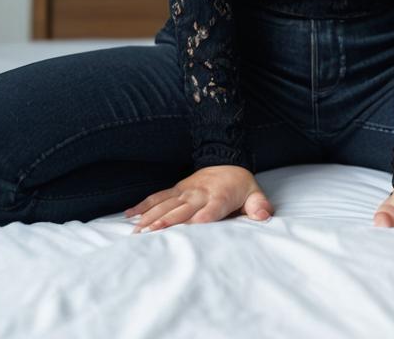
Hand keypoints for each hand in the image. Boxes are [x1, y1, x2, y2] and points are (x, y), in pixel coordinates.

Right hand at [125, 165, 273, 232]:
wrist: (227, 160)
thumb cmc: (240, 185)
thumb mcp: (255, 193)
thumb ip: (259, 205)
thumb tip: (265, 215)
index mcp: (220, 196)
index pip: (212, 208)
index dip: (204, 217)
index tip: (193, 225)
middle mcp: (199, 193)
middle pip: (182, 209)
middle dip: (167, 220)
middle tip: (150, 233)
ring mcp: (185, 191)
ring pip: (165, 203)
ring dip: (150, 215)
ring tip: (137, 230)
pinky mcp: (176, 190)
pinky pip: (157, 197)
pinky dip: (143, 205)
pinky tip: (129, 215)